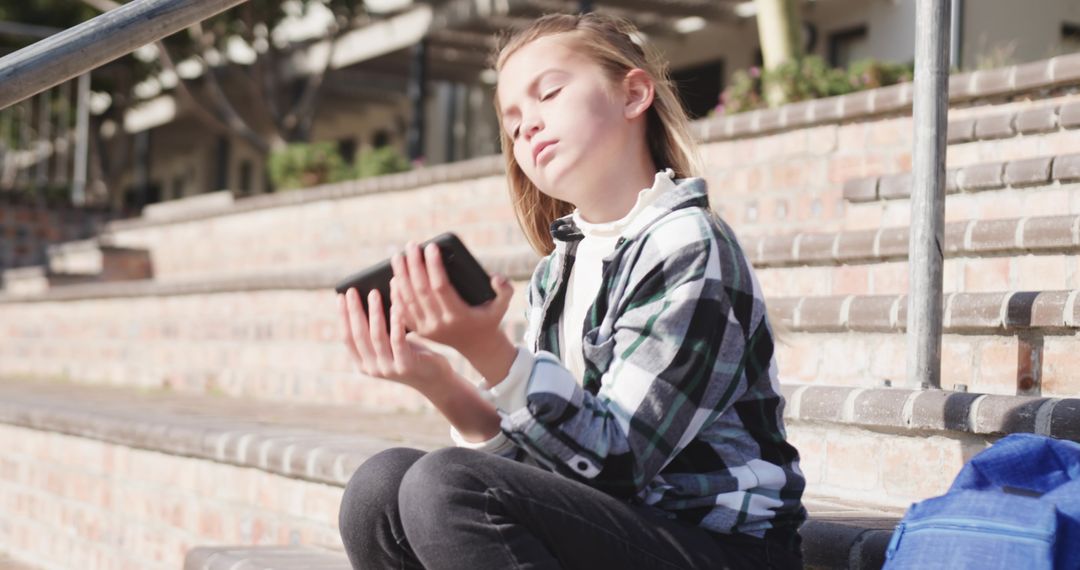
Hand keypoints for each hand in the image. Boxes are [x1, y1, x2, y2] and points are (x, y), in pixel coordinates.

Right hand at [339, 287, 452, 388]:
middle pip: (359, 335)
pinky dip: (395, 323)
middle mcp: (372, 368)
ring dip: (374, 313)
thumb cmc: (411, 353)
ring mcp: (389, 369)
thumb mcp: (390, 342)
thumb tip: (369, 296)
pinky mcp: (406, 365)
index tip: (340, 297)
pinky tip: (395, 307)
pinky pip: (398, 340)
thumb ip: (378, 328)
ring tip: (374, 293)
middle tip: (352, 291)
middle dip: (354, 311)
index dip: (343, 317)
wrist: (435, 377)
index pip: (347, 338)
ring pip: (377, 336)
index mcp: (363, 363)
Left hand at [389, 240, 514, 355]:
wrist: (477, 345)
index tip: (431, 247)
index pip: (441, 286)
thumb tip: (496, 278)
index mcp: (459, 315)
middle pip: (420, 290)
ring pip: (408, 299)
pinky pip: (402, 311)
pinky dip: (397, 294)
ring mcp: (427, 328)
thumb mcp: (502, 306)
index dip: (434, 266)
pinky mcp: (419, 331)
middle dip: (414, 265)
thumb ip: (505, 290)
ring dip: (401, 276)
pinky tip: (395, 278)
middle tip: (411, 246)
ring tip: (399, 257)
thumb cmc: (489, 318)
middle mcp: (440, 323)